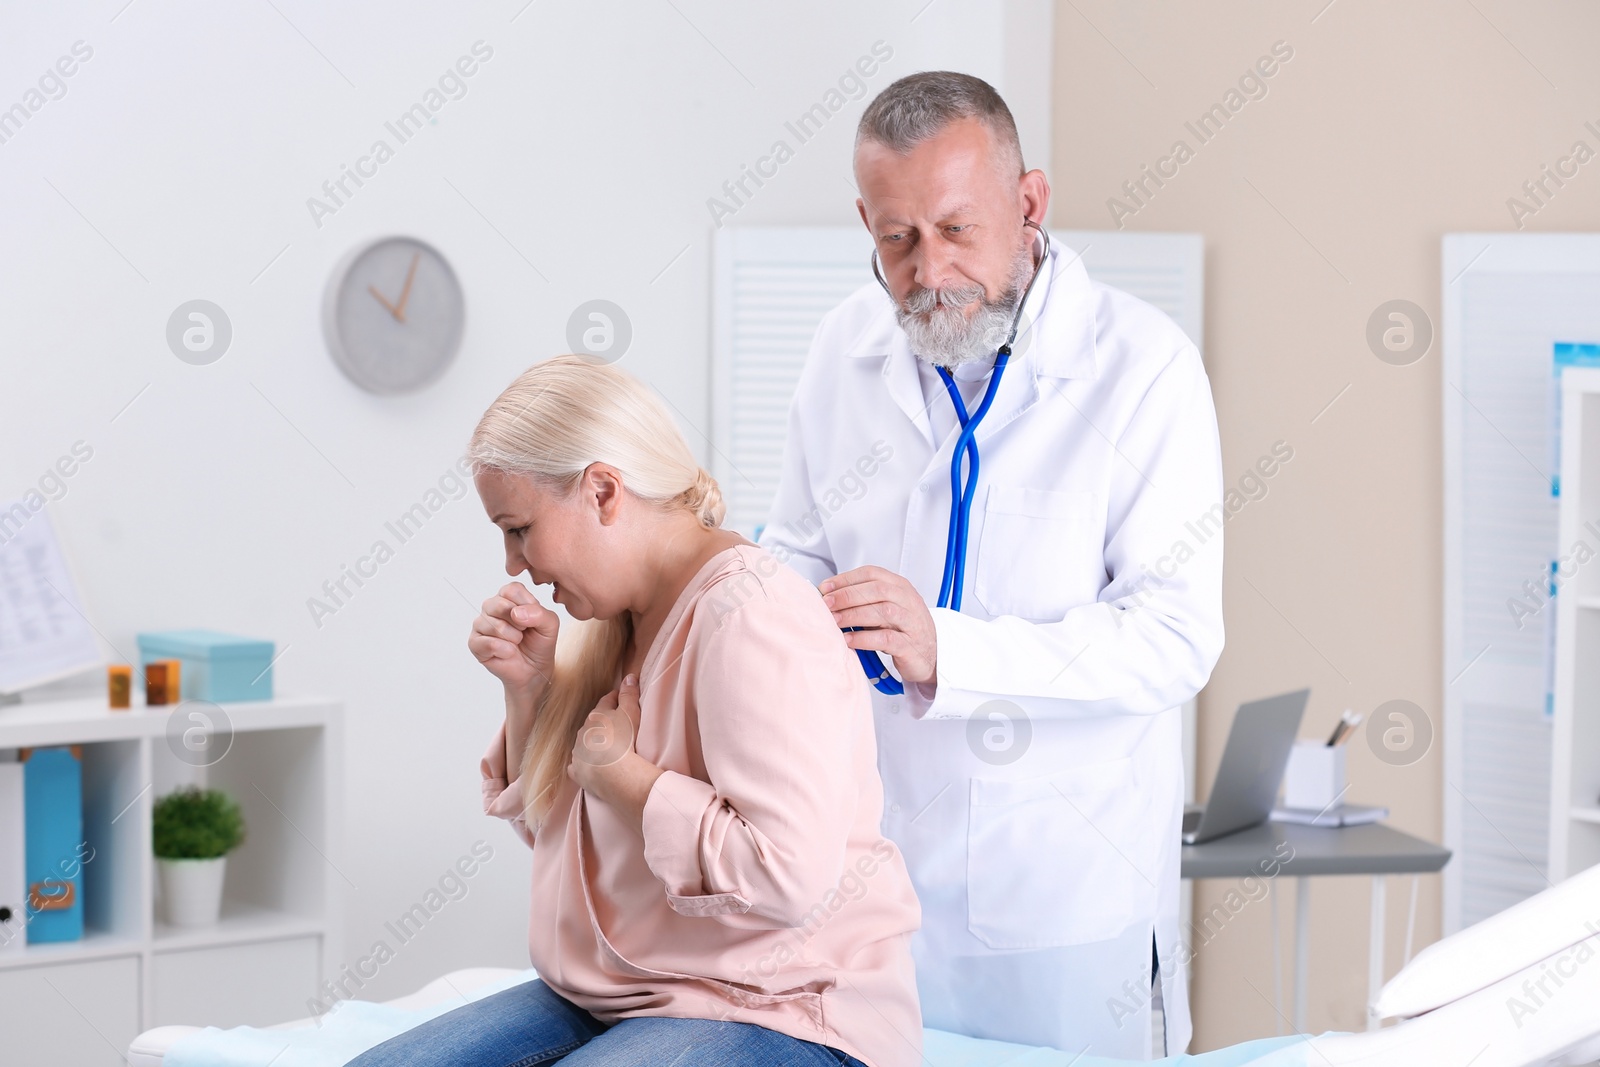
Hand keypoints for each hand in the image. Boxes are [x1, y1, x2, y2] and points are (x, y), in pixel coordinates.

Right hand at [468, 582, 557, 695]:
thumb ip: (539, 613)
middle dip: (518, 623)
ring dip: (512, 637)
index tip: (532, 619)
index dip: (526, 606)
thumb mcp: (550, 625)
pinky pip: (486, 642)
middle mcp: (491, 607)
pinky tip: (509, 652)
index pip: (511, 590)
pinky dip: (503, 650)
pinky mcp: (475, 643)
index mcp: (509, 597)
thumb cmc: (540, 643)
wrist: (534, 670)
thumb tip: (516, 613)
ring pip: (492, 625)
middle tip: (524, 632)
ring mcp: (481, 624)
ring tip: (517, 642)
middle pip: (498, 604)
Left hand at [568, 676, 661, 829]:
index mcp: (597, 715)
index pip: (606, 701)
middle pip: (593, 722)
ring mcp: (578, 751)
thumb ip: (629, 694)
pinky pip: (577, 765)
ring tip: (605, 746)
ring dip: (593, 742)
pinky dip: (582, 764)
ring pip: (584, 742)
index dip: (614, 698)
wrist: (612, 772)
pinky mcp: (577, 770)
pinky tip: (587, 766)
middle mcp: (584, 731)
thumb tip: (629, 676)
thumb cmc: (624, 740)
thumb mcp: (631, 713)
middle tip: (615, 724)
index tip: (620, 697)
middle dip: (602, 721)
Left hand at [820, 565, 936, 684]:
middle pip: (877, 590)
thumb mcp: (886, 609)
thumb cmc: (903, 630)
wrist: (932, 655)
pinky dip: (865, 638)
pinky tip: (849, 640)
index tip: (825, 587)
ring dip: (854, 615)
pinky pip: (887, 638)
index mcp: (900, 587)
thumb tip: (829, 596)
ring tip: (834, 621)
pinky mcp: (910, 645)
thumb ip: (864, 600)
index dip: (846, 579)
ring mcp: (911, 622)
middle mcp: (908, 601)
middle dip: (848, 595)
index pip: (871, 574)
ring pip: (883, 611)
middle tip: (827, 604)